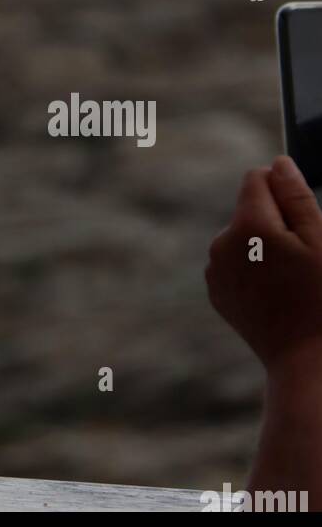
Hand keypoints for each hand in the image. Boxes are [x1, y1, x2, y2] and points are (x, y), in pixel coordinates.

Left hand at [205, 156, 321, 375]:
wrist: (307, 362)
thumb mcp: (320, 241)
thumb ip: (296, 197)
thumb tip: (278, 164)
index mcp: (248, 225)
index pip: (258, 178)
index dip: (284, 190)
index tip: (303, 218)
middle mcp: (222, 242)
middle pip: (250, 209)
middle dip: (275, 222)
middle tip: (304, 260)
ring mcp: (216, 269)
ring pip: (243, 237)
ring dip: (264, 247)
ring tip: (291, 281)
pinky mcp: (217, 292)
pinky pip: (236, 263)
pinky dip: (253, 270)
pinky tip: (276, 295)